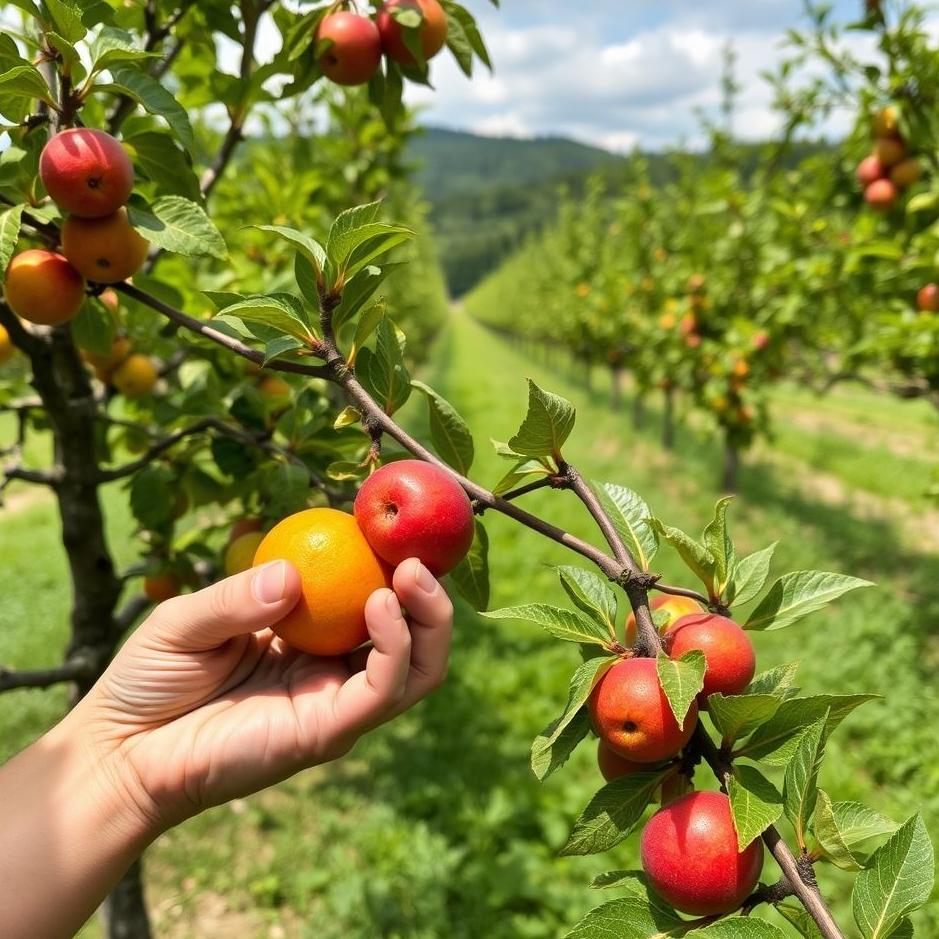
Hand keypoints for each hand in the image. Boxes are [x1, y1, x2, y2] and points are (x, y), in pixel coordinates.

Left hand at [77, 557, 451, 831]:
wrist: (121, 749)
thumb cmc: (151, 678)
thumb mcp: (188, 617)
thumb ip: (238, 595)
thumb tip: (293, 574)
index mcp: (309, 639)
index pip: (373, 602)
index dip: (395, 567)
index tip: (398, 527)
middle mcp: (332, 672)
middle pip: (414, 637)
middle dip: (431, 595)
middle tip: (419, 553)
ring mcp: (334, 705)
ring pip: (417, 668)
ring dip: (428, 618)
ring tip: (408, 574)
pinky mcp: (328, 733)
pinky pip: (381, 690)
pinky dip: (395, 646)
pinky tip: (380, 604)